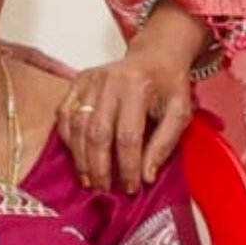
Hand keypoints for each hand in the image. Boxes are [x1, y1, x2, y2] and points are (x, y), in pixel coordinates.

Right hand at [57, 52, 192, 192]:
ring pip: (77, 127)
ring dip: (81, 159)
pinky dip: (68, 139)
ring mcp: (90, 80)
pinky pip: (64, 115)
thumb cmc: (168, 85)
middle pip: (98, 134)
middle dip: (100, 167)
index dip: (128, 166)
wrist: (155, 55)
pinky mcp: (77, 82)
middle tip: (105, 190)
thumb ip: (166, 143)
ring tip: (89, 180)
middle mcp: (110, 81)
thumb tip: (147, 176)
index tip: (131, 187)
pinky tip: (77, 157)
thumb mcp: (181, 112)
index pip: (128, 136)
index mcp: (138, 86)